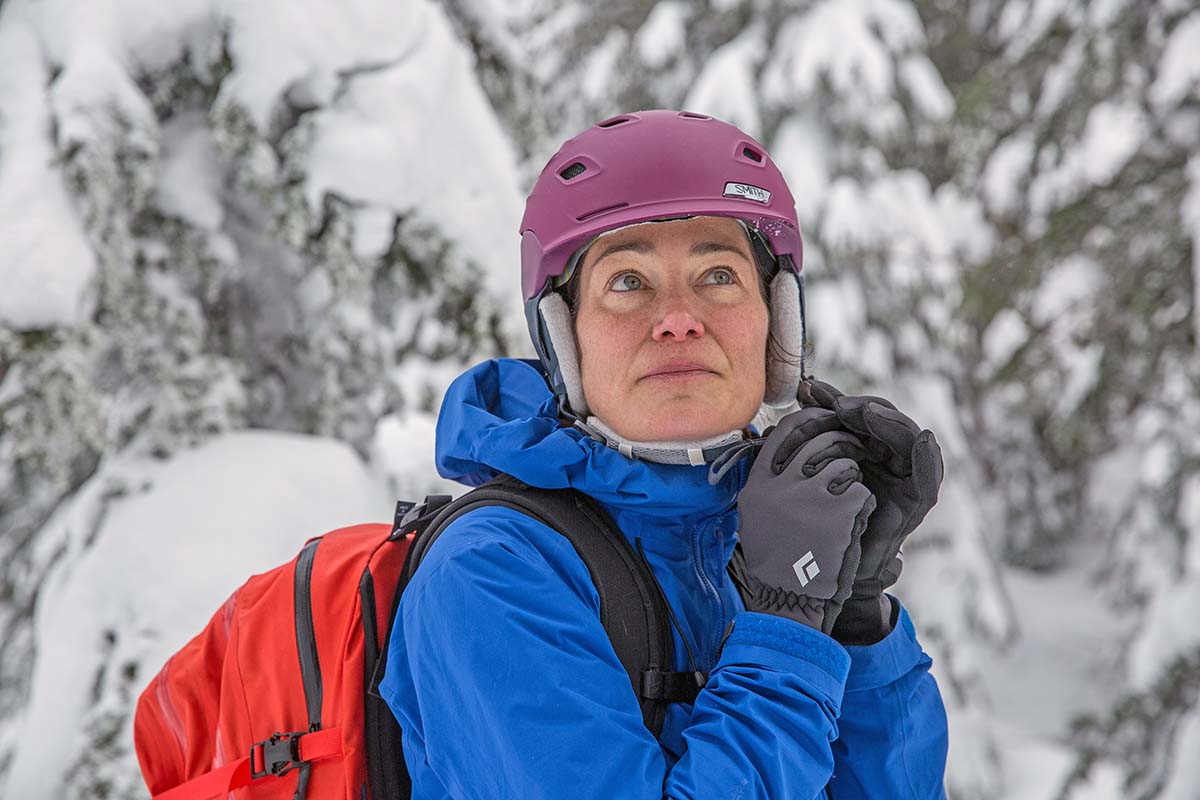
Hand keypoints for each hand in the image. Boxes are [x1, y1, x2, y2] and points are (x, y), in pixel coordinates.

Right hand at [733, 407, 876, 634]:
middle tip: (854, 453)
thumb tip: (784, 444)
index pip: (786, 432)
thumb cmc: (776, 560)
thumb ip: (770, 480)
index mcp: (758, 483)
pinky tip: (854, 523)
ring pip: (844, 464)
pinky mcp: (838, 512)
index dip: (811, 422)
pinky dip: (863, 505)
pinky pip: (860, 490)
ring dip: (853, 479)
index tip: (826, 423)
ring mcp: (809, 497)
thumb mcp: (757, 514)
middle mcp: (780, 485)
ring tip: (848, 501)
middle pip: (820, 441)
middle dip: (843, 444)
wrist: (789, 601)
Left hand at [805, 379, 943, 643]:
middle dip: (859, 407)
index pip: (852, 412)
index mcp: (861, 444)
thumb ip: (814, 431)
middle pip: (881, 418)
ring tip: (868, 415)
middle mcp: (887, 454)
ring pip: (906, 435)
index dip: (834, 398)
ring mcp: (906, 473)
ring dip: (889, 422)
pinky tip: (922, 439)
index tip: (809, 390)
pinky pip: (929, 472)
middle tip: (837, 405)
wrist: (828, 564)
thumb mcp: (813, 466)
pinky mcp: (920, 497)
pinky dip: (928, 454)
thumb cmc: (818, 514)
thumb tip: (805, 389)